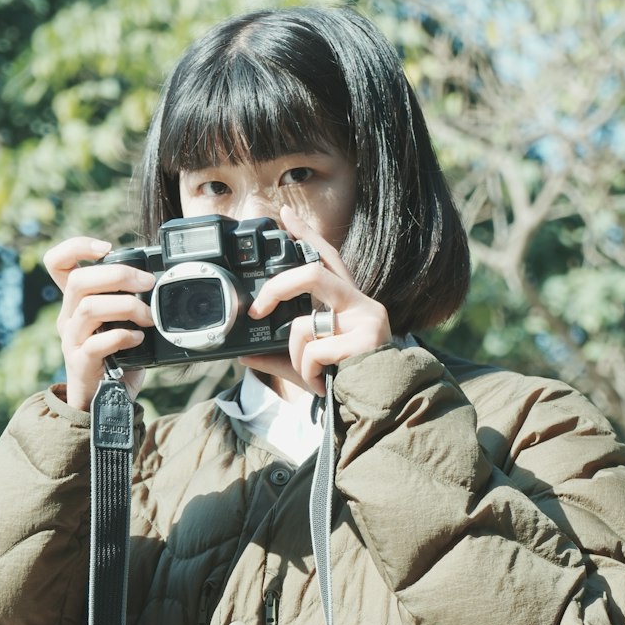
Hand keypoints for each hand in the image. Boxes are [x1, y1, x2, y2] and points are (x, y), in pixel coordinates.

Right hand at [43, 237, 154, 410]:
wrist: (107, 403)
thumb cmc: (119, 359)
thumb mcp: (122, 322)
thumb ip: (130, 300)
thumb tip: (159, 280)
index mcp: (76, 302)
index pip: (56, 262)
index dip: (75, 247)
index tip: (106, 248)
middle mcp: (68, 317)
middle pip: (78, 280)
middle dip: (118, 275)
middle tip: (148, 283)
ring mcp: (71, 340)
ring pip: (89, 308)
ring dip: (126, 307)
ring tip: (149, 318)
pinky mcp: (80, 363)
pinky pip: (96, 344)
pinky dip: (122, 337)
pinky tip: (138, 339)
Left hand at [241, 206, 390, 397]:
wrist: (382, 409)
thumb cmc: (345, 381)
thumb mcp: (308, 364)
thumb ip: (279, 355)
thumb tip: (243, 352)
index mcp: (348, 302)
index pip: (327, 257)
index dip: (306, 234)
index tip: (284, 215)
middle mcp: (361, 303)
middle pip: (312, 272)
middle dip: (277, 288)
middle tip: (258, 310)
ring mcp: (366, 319)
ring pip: (304, 322)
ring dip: (296, 353)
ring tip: (309, 373)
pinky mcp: (367, 340)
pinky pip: (314, 350)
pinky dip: (308, 371)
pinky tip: (323, 383)